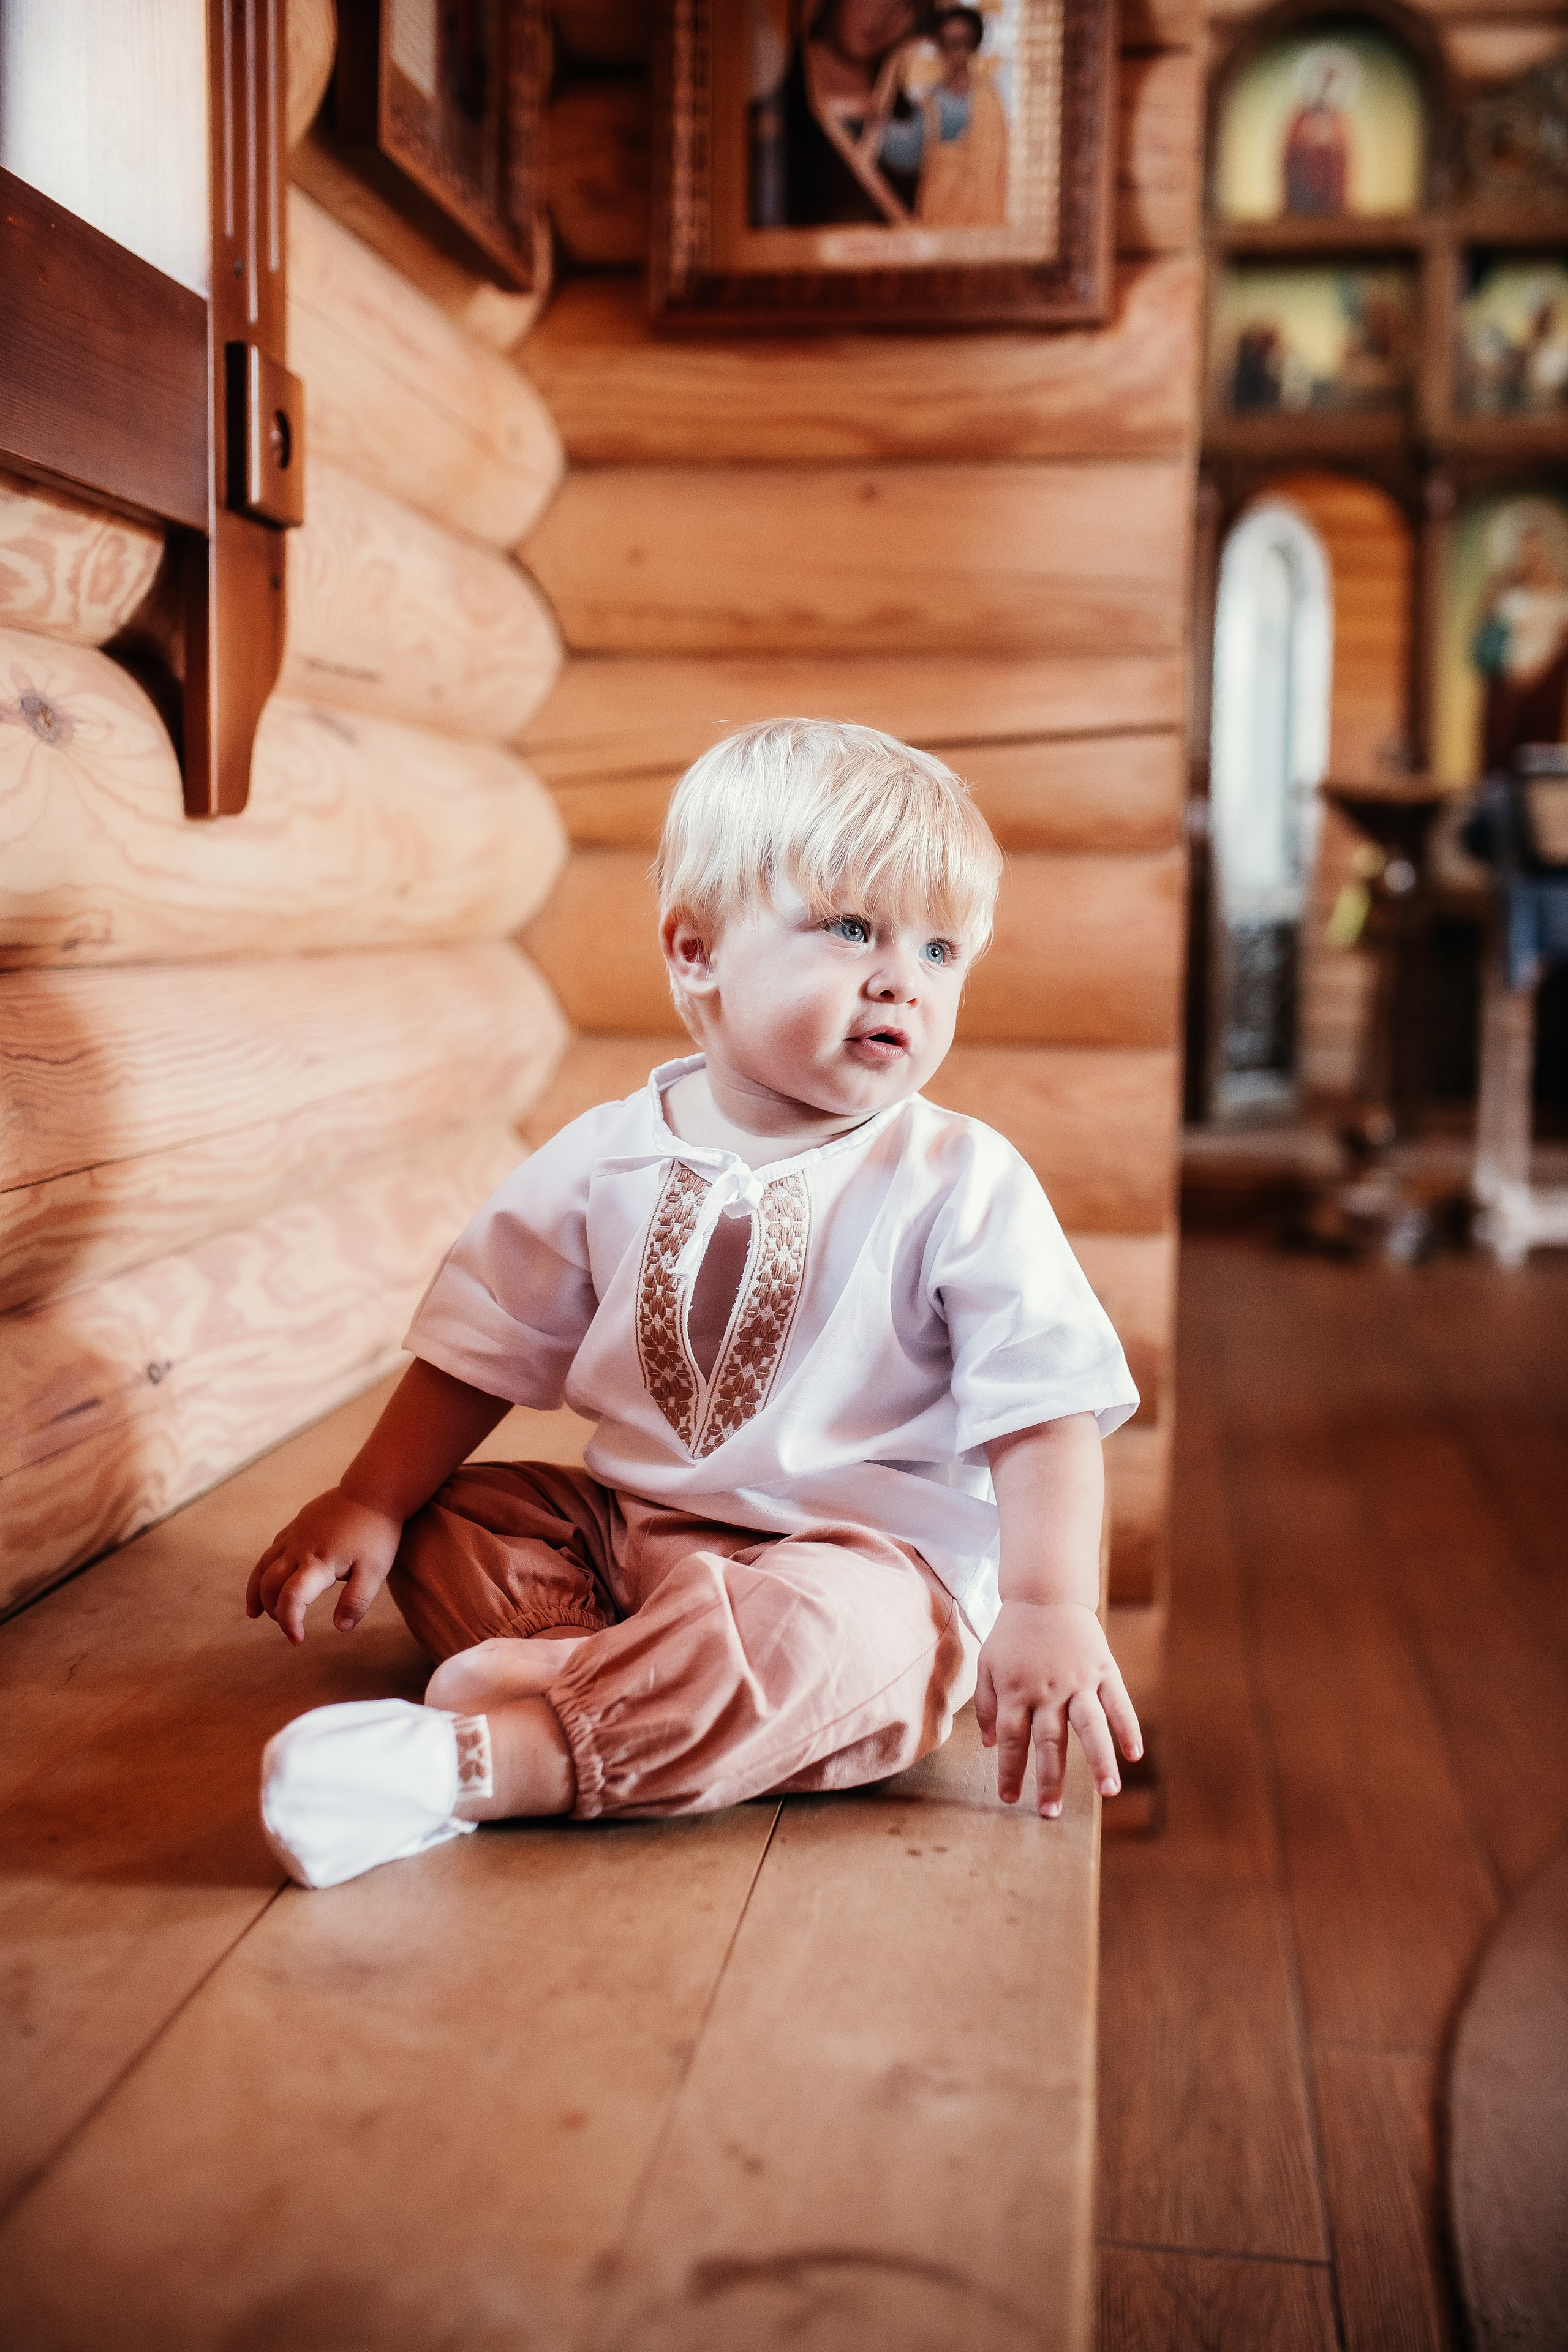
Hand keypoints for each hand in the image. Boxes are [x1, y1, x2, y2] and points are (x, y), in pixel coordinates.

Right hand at [244, 1487, 402, 1644]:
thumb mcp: (376, 1570)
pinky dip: (263, 1569)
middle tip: (287, 1626)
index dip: (289, 1622)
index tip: (298, 1640)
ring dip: (257, 1592)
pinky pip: (272, 1550)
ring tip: (255, 1612)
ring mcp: (295, 1535)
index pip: (291, 1599)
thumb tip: (340, 1628)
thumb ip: (357, 1601)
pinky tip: (268, 1578)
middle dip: (274, 1610)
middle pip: (270, 1584)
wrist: (374, 1489)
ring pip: (263, 1566)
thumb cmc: (377, 1532)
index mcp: (318, 1562)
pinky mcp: (297, 1525)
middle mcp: (299, 1549)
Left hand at [975, 1599, 1141, 1817]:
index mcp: (1017, 1690)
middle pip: (1049, 1741)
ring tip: (1108, 1792)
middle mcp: (1048, 1690)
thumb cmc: (1013, 1635)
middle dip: (1049, 1779)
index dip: (1010, 1770)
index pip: (1012, 1739)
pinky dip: (1127, 1728)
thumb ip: (988, 1705)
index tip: (1009, 1799)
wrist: (1045, 1594)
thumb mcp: (988, 1664)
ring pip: (1089, 1726)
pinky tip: (1134, 1754)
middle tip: (1050, 1812)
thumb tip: (991, 1745)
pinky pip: (1118, 1702)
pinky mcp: (1103, 1670)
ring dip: (1098, 1760)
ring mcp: (1078, 1681)